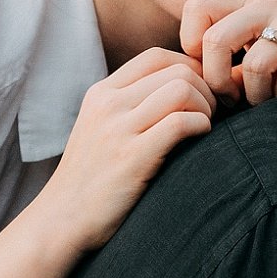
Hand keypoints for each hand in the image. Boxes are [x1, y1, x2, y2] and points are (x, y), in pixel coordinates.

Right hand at [33, 50, 214, 256]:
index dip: (191, 68)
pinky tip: (200, 140)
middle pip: (177, 70)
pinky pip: (181, 123)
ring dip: (207, 107)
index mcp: (101, 93)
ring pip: (182, 90)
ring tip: (206, 128)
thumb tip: (180, 91)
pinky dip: (202, 126)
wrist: (62, 221)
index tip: (203, 93)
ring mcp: (119, 129)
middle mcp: (109, 104)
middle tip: (214, 114)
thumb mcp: (101, 130)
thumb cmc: (92, 180)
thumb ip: (130, 107)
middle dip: (207, 89)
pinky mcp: (133, 157)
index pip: (157, 56)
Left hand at [181, 0, 276, 104]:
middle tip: (232, 100)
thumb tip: (203, 89)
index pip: (196, 10)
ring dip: (258, 97)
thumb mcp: (268, 53)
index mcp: (247, 5)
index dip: (193, 48)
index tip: (213, 75)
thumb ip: (236, 64)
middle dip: (219, 81)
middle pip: (216, 39)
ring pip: (256, 65)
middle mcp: (267, 4)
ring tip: (267, 104)